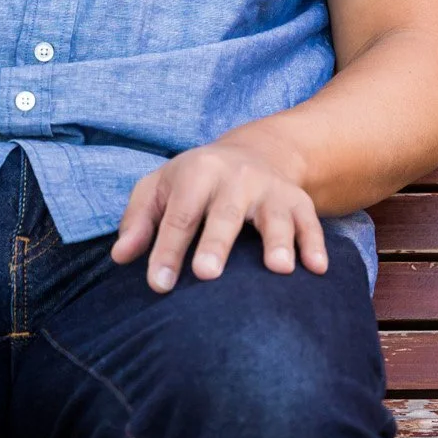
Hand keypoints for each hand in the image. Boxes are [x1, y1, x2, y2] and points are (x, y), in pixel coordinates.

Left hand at [111, 134, 327, 291]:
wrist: (255, 152)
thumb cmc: (195, 182)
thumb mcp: (160, 187)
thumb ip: (139, 219)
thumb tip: (120, 256)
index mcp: (197, 172)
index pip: (179, 214)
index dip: (166, 249)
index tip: (157, 285)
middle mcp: (235, 178)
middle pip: (224, 213)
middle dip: (216, 243)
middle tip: (206, 274)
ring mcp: (270, 189)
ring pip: (275, 215)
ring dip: (277, 240)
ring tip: (278, 269)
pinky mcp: (299, 202)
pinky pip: (310, 223)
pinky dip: (315, 244)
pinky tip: (317, 269)